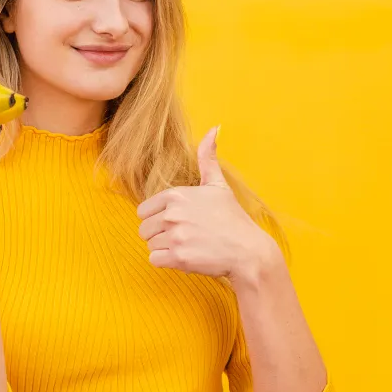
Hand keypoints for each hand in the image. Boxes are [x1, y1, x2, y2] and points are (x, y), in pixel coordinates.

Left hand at [136, 126, 269, 279]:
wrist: (248, 252)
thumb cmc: (232, 219)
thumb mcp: (218, 185)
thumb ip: (208, 158)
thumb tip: (214, 128)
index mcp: (176, 195)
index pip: (143, 211)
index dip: (158, 218)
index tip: (179, 222)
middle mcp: (173, 213)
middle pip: (144, 229)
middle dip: (160, 234)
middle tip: (185, 236)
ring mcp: (175, 236)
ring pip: (150, 245)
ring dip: (166, 249)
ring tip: (189, 245)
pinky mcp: (178, 257)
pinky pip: (154, 260)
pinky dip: (167, 262)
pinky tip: (186, 257)